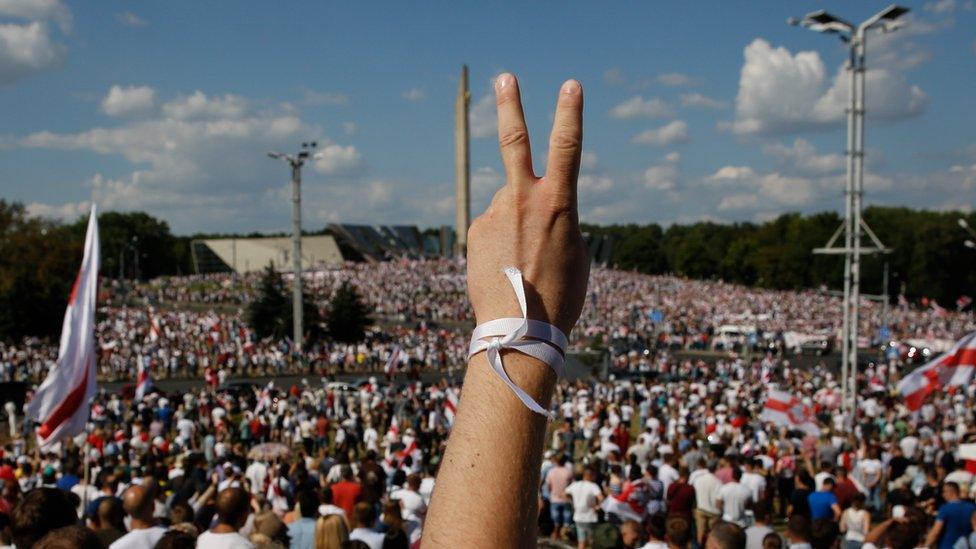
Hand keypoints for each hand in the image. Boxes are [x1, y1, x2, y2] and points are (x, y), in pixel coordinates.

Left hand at [466, 74, 588, 335]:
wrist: (519, 329)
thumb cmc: (559, 295)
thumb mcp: (577, 253)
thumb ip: (561, 219)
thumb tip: (538, 207)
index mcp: (558, 203)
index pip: (567, 147)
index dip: (570, 113)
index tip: (570, 85)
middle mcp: (522, 199)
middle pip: (515, 142)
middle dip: (511, 105)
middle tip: (504, 77)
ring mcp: (494, 213)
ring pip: (507, 203)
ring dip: (515, 223)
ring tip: (522, 262)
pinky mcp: (475, 229)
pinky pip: (492, 225)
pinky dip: (501, 241)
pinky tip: (505, 268)